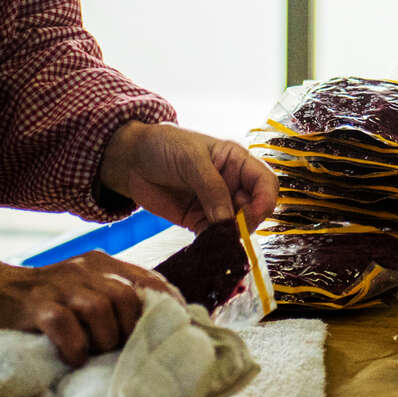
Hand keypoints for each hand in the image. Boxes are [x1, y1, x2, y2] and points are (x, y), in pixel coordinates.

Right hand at [0, 251, 176, 366]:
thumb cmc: (48, 299)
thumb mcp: (84, 288)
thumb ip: (114, 298)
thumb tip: (154, 328)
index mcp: (103, 264)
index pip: (147, 279)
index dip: (167, 304)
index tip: (178, 329)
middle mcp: (85, 269)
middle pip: (126, 297)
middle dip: (129, 330)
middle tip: (120, 351)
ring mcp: (60, 285)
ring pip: (99, 309)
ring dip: (103, 340)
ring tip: (95, 354)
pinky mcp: (36, 304)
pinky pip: (64, 325)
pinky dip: (74, 346)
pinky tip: (73, 358)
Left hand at [99, 121, 278, 232]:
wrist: (131, 159)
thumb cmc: (165, 146)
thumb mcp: (191, 160)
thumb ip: (212, 189)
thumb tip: (228, 222)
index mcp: (238, 162)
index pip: (266, 183)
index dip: (265, 200)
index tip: (253, 215)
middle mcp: (232, 184)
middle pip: (255, 209)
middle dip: (248, 222)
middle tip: (231, 232)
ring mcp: (216, 205)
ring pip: (237, 227)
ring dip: (231, 237)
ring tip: (219, 244)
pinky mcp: (199, 222)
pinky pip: (214, 237)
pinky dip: (214, 246)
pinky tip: (208, 250)